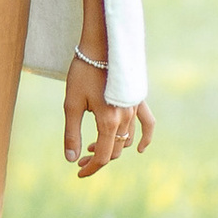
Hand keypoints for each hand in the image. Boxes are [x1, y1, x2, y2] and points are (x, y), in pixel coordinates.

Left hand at [65, 61, 151, 178]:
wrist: (102, 45)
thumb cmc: (83, 72)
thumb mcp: (72, 104)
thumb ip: (72, 133)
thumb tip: (71, 159)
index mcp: (108, 122)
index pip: (102, 156)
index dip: (90, 168)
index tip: (78, 172)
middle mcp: (125, 119)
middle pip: (114, 150)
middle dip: (97, 158)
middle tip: (79, 158)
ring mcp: (133, 109)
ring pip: (126, 139)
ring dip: (111, 147)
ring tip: (92, 147)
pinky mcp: (137, 99)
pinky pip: (147, 123)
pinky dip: (144, 137)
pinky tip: (139, 148)